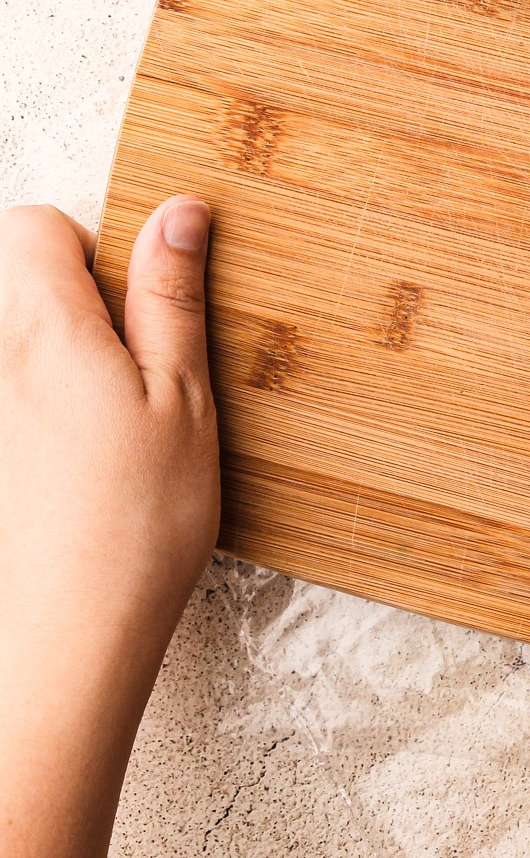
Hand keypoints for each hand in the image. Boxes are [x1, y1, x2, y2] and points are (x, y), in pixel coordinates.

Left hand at [0, 198, 218, 857]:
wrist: (63, 646)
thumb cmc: (137, 528)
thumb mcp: (184, 403)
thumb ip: (172, 301)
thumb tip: (177, 212)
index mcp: (47, 332)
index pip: (37, 226)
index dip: (91, 245)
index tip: (138, 301)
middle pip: (18, 287)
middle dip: (76, 310)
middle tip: (137, 378)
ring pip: (17, 355)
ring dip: (61, 372)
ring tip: (110, 440)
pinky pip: (14, 413)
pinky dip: (43, 426)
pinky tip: (78, 480)